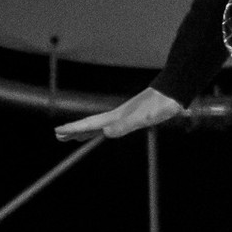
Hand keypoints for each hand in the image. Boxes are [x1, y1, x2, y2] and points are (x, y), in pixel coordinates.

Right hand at [55, 86, 183, 142]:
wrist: (173, 93)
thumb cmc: (160, 105)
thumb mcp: (142, 118)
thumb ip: (125, 125)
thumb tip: (106, 133)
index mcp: (116, 116)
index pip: (90, 124)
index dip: (74, 129)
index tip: (57, 132)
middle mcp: (118, 115)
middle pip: (91, 124)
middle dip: (74, 131)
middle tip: (58, 137)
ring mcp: (125, 116)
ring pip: (100, 126)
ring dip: (86, 132)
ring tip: (75, 138)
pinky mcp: (135, 117)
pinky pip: (111, 126)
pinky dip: (102, 131)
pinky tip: (105, 132)